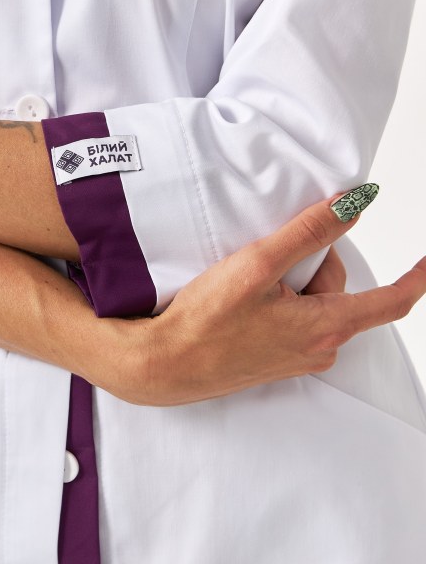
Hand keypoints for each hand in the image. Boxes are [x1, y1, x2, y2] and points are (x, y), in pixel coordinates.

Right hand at [109, 193, 425, 405]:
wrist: (167, 363)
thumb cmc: (206, 320)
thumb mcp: (258, 264)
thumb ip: (309, 232)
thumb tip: (353, 205)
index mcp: (325, 325)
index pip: (391, 301)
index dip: (416, 277)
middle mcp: (320, 347)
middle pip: (337, 288)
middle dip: (311, 261)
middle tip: (266, 256)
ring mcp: (298, 356)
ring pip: (314, 302)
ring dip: (290, 281)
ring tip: (246, 283)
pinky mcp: (277, 359)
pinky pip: (293, 318)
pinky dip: (278, 300)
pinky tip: (242, 300)